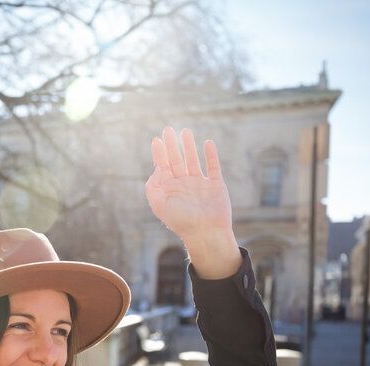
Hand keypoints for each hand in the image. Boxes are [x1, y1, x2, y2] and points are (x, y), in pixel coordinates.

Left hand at [145, 127, 240, 278]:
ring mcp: (199, 184)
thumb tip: (157, 166)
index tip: (156, 139)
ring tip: (185, 131)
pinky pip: (213, 167)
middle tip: (168, 129)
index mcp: (169, 189)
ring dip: (188, 146)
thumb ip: (153, 186)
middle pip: (176, 160)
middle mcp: (183, 184)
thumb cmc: (181, 222)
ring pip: (193, 160)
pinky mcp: (215, 185)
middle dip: (171, 145)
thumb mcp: (159, 205)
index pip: (162, 166)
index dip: (159, 153)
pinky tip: (207, 143)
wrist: (206, 232)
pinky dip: (210, 155)